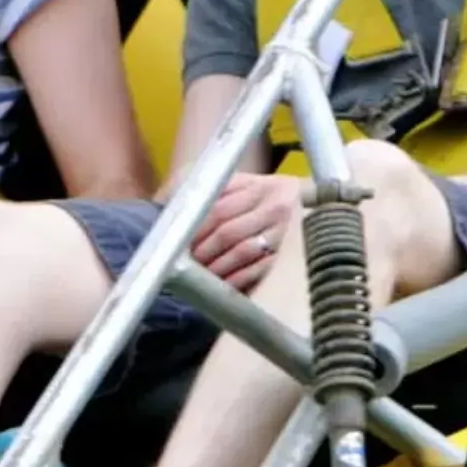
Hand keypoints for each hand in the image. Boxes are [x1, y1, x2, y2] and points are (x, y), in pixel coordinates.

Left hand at [189, 171, 304, 291]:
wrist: (299, 200)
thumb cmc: (255, 195)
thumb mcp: (235, 183)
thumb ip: (207, 190)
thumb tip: (167, 206)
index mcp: (255, 186)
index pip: (218, 209)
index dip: (194, 228)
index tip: (177, 240)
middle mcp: (273, 207)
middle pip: (228, 232)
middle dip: (202, 250)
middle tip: (184, 261)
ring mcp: (282, 232)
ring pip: (242, 251)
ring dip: (217, 266)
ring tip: (199, 273)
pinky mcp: (287, 255)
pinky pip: (258, 270)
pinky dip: (236, 279)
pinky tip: (221, 283)